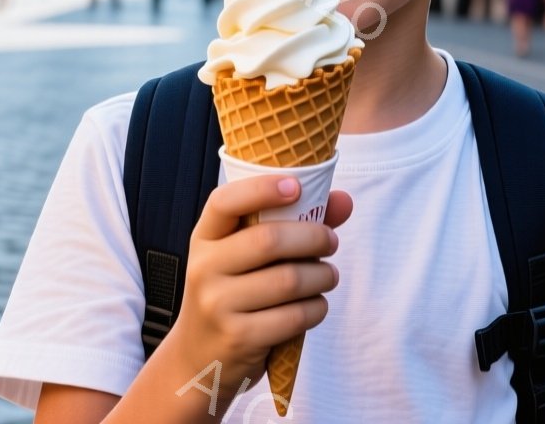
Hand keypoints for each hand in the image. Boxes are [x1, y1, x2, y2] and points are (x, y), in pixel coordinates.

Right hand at [166, 176, 351, 390]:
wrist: (200, 358)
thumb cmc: (233, 296)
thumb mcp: (244, 258)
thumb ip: (293, 224)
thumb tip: (344, 200)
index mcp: (205, 238)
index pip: (225, 201)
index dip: (261, 189)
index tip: (296, 186)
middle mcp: (204, 268)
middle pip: (269, 240)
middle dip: (314, 237)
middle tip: (331, 242)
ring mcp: (217, 304)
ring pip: (289, 280)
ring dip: (323, 276)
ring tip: (328, 275)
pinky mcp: (239, 337)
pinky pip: (295, 316)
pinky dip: (317, 308)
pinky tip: (316, 306)